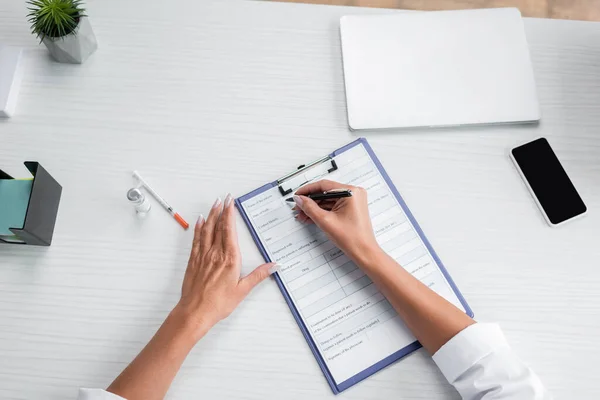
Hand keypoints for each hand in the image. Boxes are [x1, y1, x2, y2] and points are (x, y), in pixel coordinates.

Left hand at [176, 194, 275, 338]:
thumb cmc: (217, 303)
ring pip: (207, 230)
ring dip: (211, 215)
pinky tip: (200, 221)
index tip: (231, 203)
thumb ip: (258, 276)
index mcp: (229, 258)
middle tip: (225, 198)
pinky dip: (198, 228)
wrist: (195, 312)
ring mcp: (203, 256)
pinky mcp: (193, 261)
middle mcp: (215, 253)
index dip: (230, 214)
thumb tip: (273, 266)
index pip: (230, 230)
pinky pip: (196, 239)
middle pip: (218, 226)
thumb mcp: (242, 290)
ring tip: (214, 204)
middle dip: (222, 210)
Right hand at [294, 180, 381, 264]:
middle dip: (310, 201)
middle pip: (325, 193)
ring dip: (315, 207)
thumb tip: (300, 199)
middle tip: (298, 208)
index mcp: (351, 192)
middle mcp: (354, 193)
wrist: (364, 252)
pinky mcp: (351, 208)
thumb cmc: (352, 238)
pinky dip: (323, 211)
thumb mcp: (325, 221)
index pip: (324, 185)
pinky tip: (311, 216)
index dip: (307, 190)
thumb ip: (310, 208)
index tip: (297, 195)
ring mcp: (353, 201)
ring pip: (328, 200)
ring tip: (303, 215)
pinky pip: (334, 205)